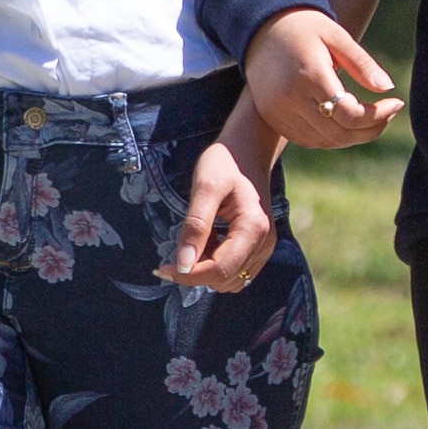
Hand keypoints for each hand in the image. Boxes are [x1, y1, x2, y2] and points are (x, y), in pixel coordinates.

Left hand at [159, 109, 278, 292]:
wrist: (247, 148)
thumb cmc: (224, 162)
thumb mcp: (205, 187)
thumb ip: (195, 226)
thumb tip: (183, 265)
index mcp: (253, 228)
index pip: (219, 270)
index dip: (188, 275)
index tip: (162, 268)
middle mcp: (265, 243)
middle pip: (224, 279)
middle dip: (196, 271)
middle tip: (176, 246)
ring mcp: (265, 246)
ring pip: (230, 280)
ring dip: (206, 269)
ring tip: (196, 239)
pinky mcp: (260, 246)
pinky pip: (236, 270)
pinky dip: (217, 264)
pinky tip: (208, 241)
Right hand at [244, 8, 402, 149]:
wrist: (260, 30)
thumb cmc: (304, 28)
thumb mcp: (336, 36)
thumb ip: (362, 63)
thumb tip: (388, 87)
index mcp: (309, 74)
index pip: (349, 113)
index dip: (378, 115)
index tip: (396, 102)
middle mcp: (290, 98)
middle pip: (339, 133)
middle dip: (371, 128)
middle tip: (389, 113)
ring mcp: (278, 112)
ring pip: (325, 141)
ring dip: (353, 136)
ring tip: (371, 118)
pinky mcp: (273, 119)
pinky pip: (308, 140)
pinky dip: (331, 137)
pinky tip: (345, 122)